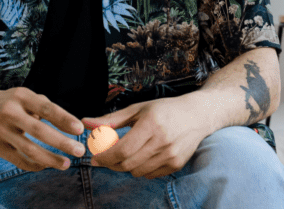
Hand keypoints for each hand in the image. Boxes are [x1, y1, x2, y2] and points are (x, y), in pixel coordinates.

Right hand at [0, 86, 85, 171]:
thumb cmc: (9, 103)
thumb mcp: (24, 96)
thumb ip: (44, 107)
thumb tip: (70, 124)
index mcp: (21, 96)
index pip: (46, 108)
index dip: (64, 119)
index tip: (79, 129)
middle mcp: (9, 112)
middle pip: (39, 131)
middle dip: (62, 142)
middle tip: (79, 151)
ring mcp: (1, 130)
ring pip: (30, 149)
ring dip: (50, 159)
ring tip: (66, 163)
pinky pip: (19, 160)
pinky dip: (35, 165)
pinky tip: (46, 165)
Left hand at [83, 95, 210, 178]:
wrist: (197, 115)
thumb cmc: (165, 109)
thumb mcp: (138, 109)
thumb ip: (111, 119)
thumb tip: (86, 123)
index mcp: (151, 124)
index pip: (123, 149)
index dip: (105, 157)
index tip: (95, 157)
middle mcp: (162, 140)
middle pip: (128, 164)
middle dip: (111, 164)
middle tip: (104, 159)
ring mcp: (171, 154)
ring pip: (138, 172)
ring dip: (125, 167)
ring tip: (126, 154)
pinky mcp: (177, 164)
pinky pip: (150, 175)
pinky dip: (140, 169)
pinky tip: (142, 156)